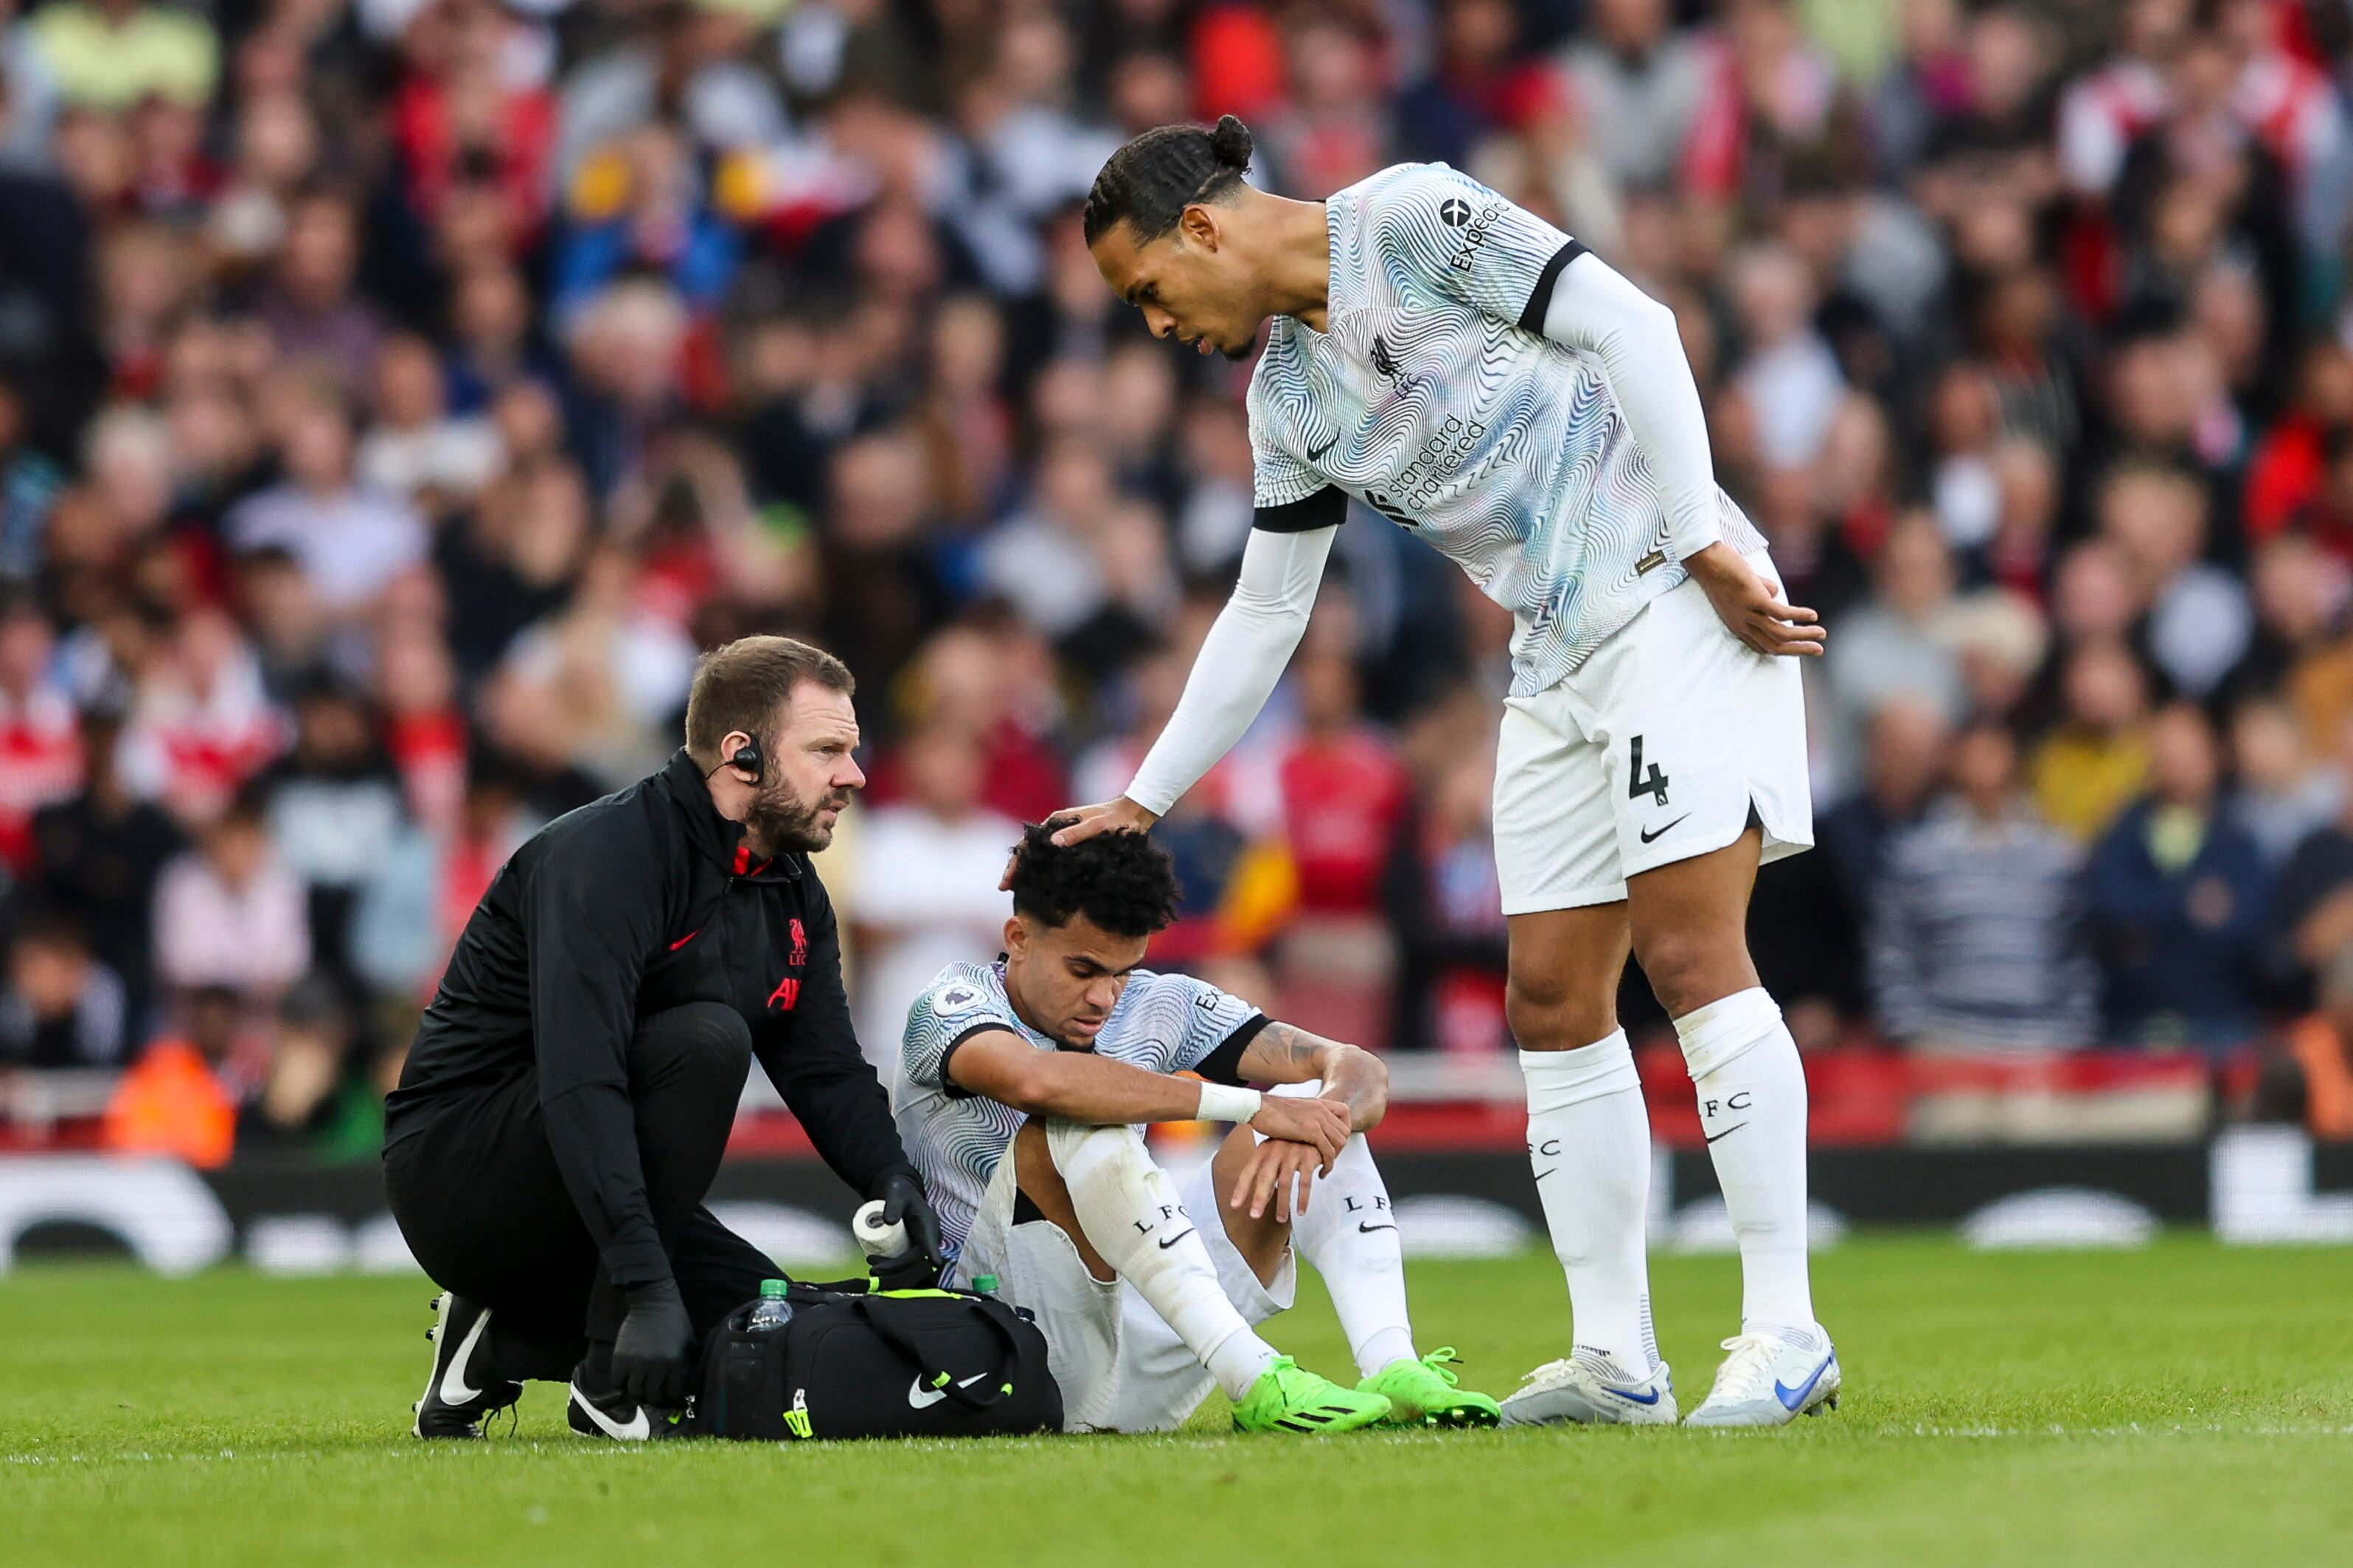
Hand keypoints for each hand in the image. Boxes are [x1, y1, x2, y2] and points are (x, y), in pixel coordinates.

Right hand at [610, 1279, 692, 1406]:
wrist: (653, 1301)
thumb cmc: (674, 1321)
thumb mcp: (689, 1342)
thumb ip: (689, 1363)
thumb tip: (690, 1386)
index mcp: (676, 1363)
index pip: (672, 1394)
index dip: (671, 1397)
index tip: (668, 1396)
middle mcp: (656, 1366)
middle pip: (652, 1396)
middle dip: (653, 1397)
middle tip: (652, 1393)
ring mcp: (637, 1363)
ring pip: (634, 1392)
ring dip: (637, 1392)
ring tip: (639, 1387)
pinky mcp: (620, 1358)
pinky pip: (617, 1382)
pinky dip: (621, 1383)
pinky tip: (627, 1378)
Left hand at [874, 1170, 944, 1282]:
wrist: (898, 1197)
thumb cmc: (899, 1192)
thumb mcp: (896, 1193)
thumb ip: (893, 1204)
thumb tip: (889, 1221)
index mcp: (928, 1225)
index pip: (931, 1241)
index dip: (932, 1252)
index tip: (935, 1262)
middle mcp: (928, 1240)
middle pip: (920, 1264)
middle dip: (898, 1271)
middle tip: (874, 1270)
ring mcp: (921, 1249)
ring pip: (913, 1272)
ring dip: (894, 1277)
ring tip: (873, 1270)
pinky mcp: (912, 1255)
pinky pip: (907, 1271)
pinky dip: (894, 1277)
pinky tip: (879, 1274)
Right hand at [998, 799, 1161, 888]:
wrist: (1134, 814)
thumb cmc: (1117, 820)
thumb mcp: (1097, 826)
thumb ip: (1077, 833)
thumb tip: (1054, 843)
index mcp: (1057, 821)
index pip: (1028, 843)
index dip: (1016, 862)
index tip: (1006, 881)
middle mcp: (1057, 827)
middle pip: (1030, 849)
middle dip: (1016, 868)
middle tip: (1005, 889)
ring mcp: (1065, 834)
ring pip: (1040, 854)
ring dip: (1028, 869)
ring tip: (1018, 888)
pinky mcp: (1074, 842)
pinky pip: (1053, 857)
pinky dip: (1043, 868)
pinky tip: (1041, 881)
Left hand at [1230, 1136, 1325, 1221]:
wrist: (1316, 1130)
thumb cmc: (1293, 1144)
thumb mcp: (1276, 1154)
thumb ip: (1267, 1173)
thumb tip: (1261, 1197)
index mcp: (1263, 1150)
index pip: (1249, 1171)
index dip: (1241, 1189)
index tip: (1234, 1206)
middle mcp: (1276, 1150)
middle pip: (1265, 1177)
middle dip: (1259, 1198)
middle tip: (1255, 1215)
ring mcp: (1292, 1153)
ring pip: (1285, 1182)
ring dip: (1283, 1204)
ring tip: (1281, 1219)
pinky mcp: (1308, 1157)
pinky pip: (1304, 1182)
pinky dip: (1303, 1198)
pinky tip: (1301, 1210)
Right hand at [1247, 1093, 1349, 1168]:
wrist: (1258, 1107)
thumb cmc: (1270, 1111)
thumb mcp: (1295, 1109)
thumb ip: (1306, 1115)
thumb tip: (1308, 1126)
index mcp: (1318, 1102)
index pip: (1345, 1112)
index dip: (1343, 1129)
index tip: (1335, 1142)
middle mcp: (1321, 1109)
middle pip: (1344, 1131)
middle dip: (1340, 1148)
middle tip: (1329, 1159)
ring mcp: (1317, 1119)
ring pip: (1340, 1142)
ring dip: (1335, 1157)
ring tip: (1325, 1166)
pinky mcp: (1311, 1131)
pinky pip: (1328, 1151)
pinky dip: (1328, 1164)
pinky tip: (1321, 1172)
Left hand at [1683, 542, 1824, 657]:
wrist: (1704, 560)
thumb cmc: (1722, 571)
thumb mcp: (1743, 588)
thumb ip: (1760, 592)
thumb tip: (1776, 593)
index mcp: (1738, 625)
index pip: (1763, 646)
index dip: (1783, 650)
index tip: (1799, 648)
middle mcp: (1742, 624)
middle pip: (1774, 647)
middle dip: (1799, 650)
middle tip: (1818, 651)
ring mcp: (1747, 613)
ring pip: (1780, 633)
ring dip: (1804, 636)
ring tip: (1822, 633)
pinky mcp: (1752, 599)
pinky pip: (1780, 613)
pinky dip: (1798, 616)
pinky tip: (1812, 615)